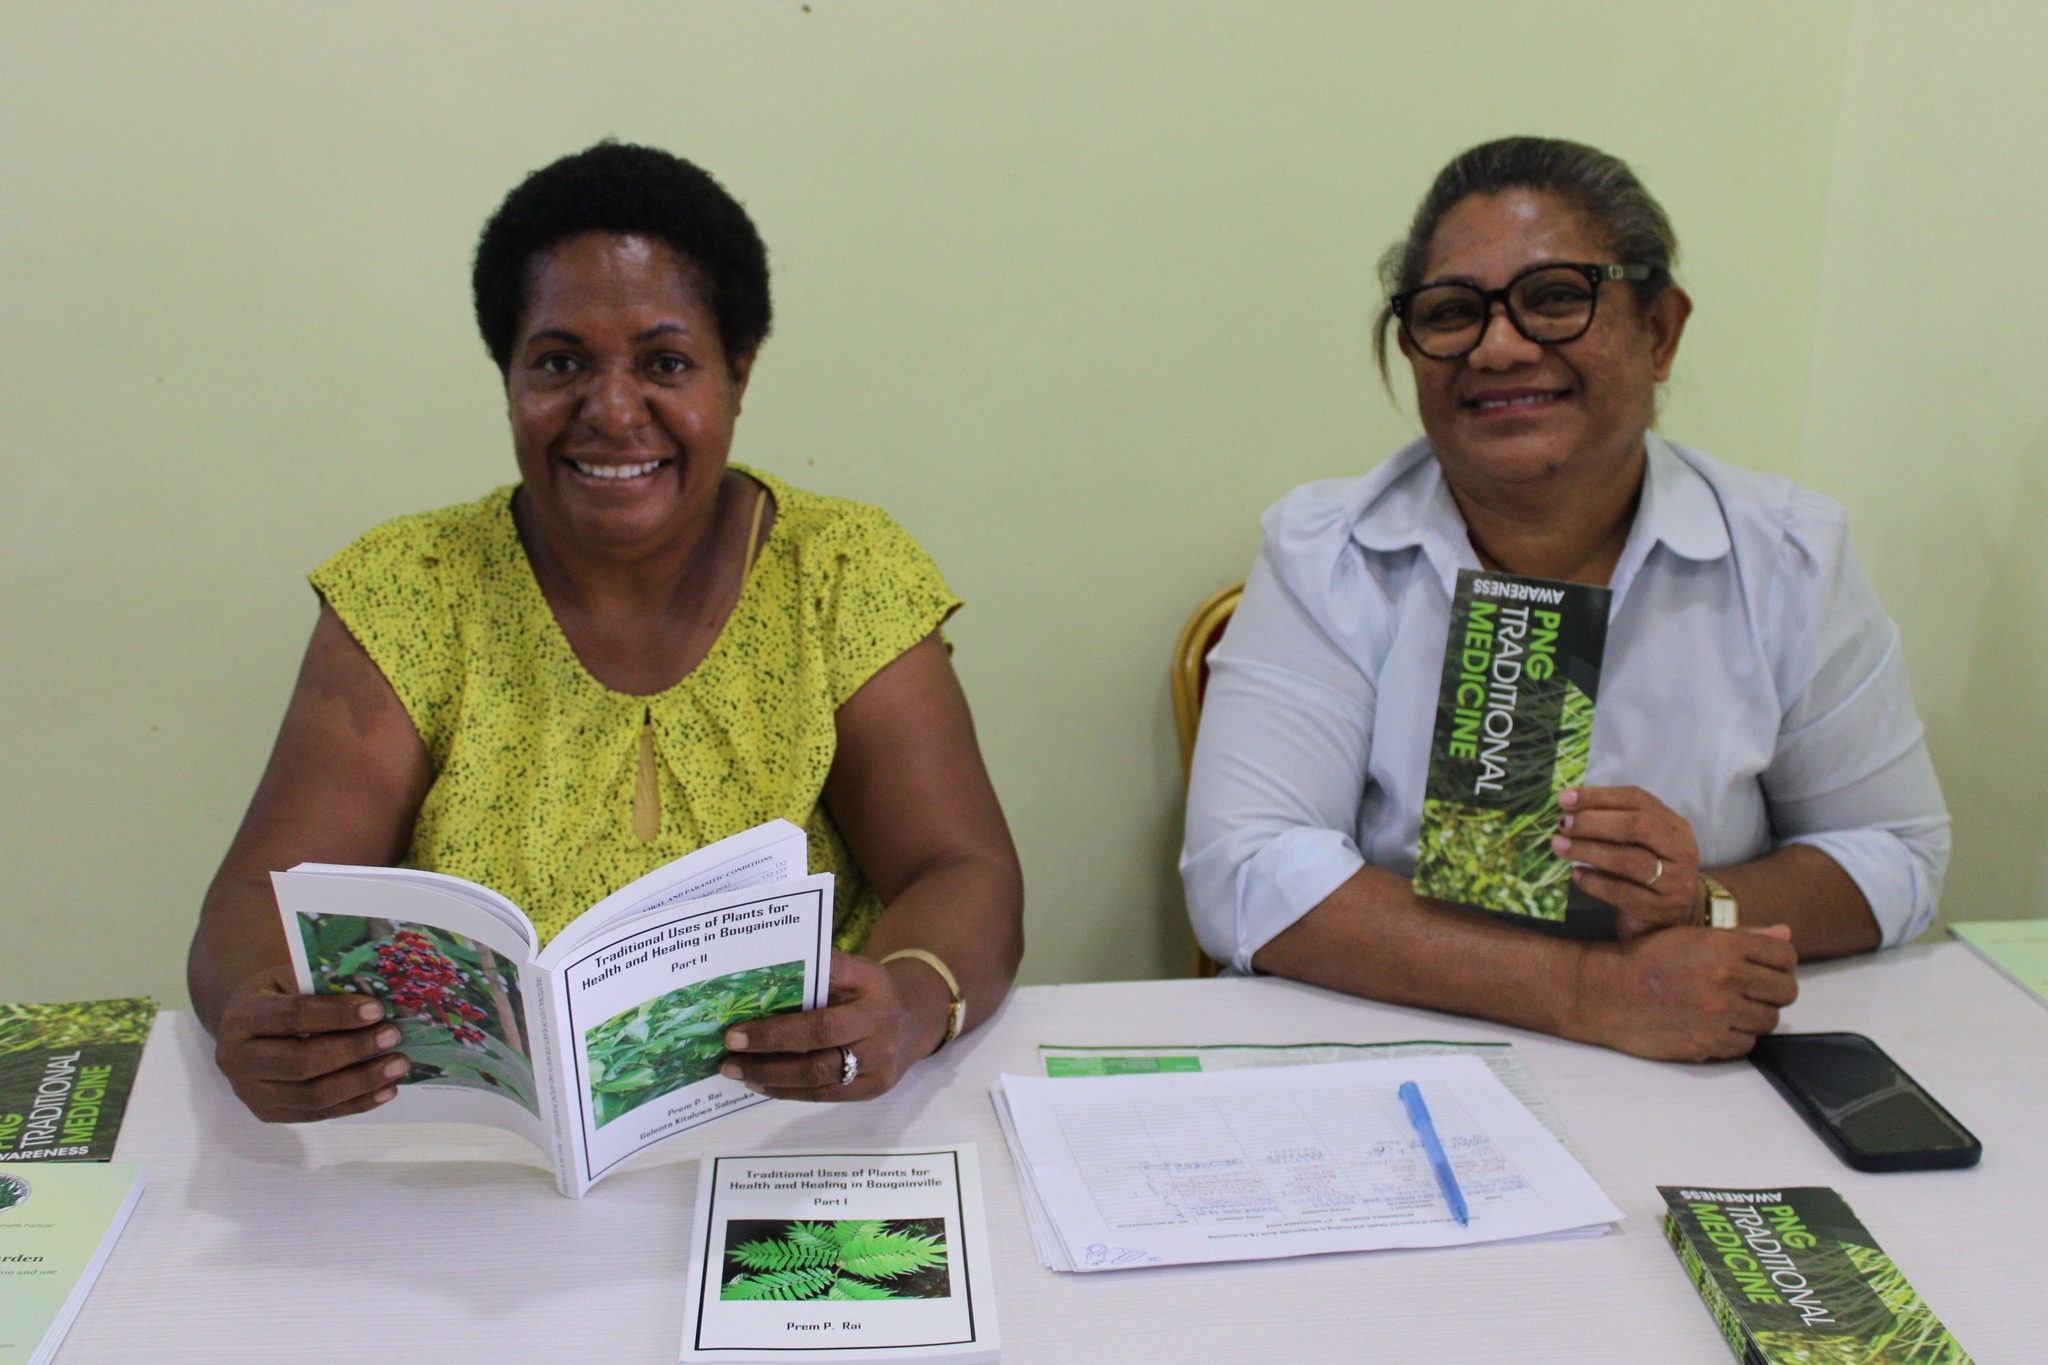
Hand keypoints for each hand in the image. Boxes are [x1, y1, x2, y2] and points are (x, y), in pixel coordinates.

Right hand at [213, 969, 409, 1120]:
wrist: (245, 1029)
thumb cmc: (278, 997)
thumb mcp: (291, 980)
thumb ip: (325, 988)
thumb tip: (379, 1001)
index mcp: (243, 1017)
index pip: (292, 1017)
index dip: (337, 1015)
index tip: (377, 1010)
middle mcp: (238, 1059)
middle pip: (301, 1063)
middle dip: (353, 1051)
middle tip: (392, 1037)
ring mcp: (250, 1093)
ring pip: (312, 1096)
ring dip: (361, 1082)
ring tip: (398, 1065)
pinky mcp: (268, 1114)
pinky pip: (317, 1114)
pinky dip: (356, 1103)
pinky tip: (386, 1090)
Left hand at [719, 950, 946, 1101]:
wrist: (917, 1018)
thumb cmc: (870, 990)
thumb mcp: (854, 969)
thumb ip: (819, 973)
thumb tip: (759, 982)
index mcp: (872, 991)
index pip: (821, 1013)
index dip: (776, 1028)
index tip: (735, 1032)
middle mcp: (880, 1029)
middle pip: (818, 1048)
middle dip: (768, 1051)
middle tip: (728, 1054)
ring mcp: (880, 1065)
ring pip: (818, 1078)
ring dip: (771, 1076)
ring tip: (737, 1071)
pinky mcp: (874, 1090)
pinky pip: (825, 1095)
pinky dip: (789, 1091)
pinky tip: (763, 1083)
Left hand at [1554, 785, 1703, 937]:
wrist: (1672, 917)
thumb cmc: (1645, 870)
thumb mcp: (1638, 842)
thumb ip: (1612, 822)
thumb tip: (1568, 807)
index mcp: (1674, 824)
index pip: (1638, 800)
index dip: (1599, 796)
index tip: (1564, 798)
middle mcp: (1680, 849)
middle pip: (1639, 827)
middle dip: (1595, 822)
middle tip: (1563, 824)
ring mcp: (1674, 881)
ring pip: (1631, 860)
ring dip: (1590, 850)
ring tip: (1559, 846)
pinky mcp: (1660, 908)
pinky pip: (1623, 893)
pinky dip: (1596, 882)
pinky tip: (1576, 875)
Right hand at [1577, 925, 1797, 1061]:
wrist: (1605, 992)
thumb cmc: (1646, 959)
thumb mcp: (1692, 935)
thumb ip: (1743, 936)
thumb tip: (1785, 933)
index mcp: (1723, 945)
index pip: (1785, 956)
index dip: (1781, 963)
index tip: (1766, 968)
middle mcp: (1725, 978)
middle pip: (1786, 991)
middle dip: (1772, 991)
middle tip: (1750, 991)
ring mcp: (1718, 1013)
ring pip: (1768, 1020)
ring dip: (1753, 1016)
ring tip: (1728, 1009)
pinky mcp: (1707, 1043)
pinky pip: (1746, 1045)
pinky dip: (1735, 1037)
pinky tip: (1714, 1026)